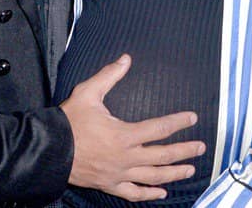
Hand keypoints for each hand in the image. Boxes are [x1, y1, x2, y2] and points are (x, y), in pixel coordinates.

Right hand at [59, 54, 204, 201]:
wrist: (51, 149)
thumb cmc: (70, 120)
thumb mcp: (88, 92)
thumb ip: (109, 75)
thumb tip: (126, 58)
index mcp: (124, 134)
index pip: (159, 128)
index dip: (178, 122)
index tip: (193, 118)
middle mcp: (126, 157)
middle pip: (163, 155)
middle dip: (185, 151)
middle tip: (201, 147)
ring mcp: (119, 173)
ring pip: (153, 176)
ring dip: (174, 173)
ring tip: (190, 170)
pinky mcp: (110, 184)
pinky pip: (134, 192)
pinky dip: (150, 193)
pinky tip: (162, 192)